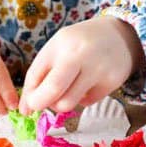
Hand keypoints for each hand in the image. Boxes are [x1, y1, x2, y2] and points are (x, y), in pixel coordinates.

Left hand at [19, 17, 143, 114]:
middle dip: (40, 104)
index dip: (29, 96)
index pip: (35, 75)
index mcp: (60, 44)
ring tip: (66, 92)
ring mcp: (97, 69)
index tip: (28, 105)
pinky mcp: (111, 82)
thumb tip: (24, 109)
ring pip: (68, 103)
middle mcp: (79, 54)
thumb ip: (39, 76)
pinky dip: (82, 99)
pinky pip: (86, 103)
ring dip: (61, 104)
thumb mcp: (58, 49)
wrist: (121, 36)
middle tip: (39, 106)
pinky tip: (87, 85)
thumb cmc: (81, 44)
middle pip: (53, 90)